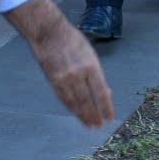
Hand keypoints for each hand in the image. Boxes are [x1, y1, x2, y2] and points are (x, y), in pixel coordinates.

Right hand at [10, 0, 114, 125]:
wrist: (49, 33)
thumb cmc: (73, 40)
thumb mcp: (90, 54)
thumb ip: (96, 73)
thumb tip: (104, 91)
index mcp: (90, 66)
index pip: (100, 92)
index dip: (106, 107)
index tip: (109, 118)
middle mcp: (77, 75)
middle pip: (87, 101)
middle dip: (94, 115)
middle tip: (98, 126)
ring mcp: (64, 79)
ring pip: (75, 103)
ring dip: (82, 115)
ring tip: (89, 125)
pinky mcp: (53, 81)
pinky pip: (63, 98)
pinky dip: (70, 108)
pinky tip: (75, 114)